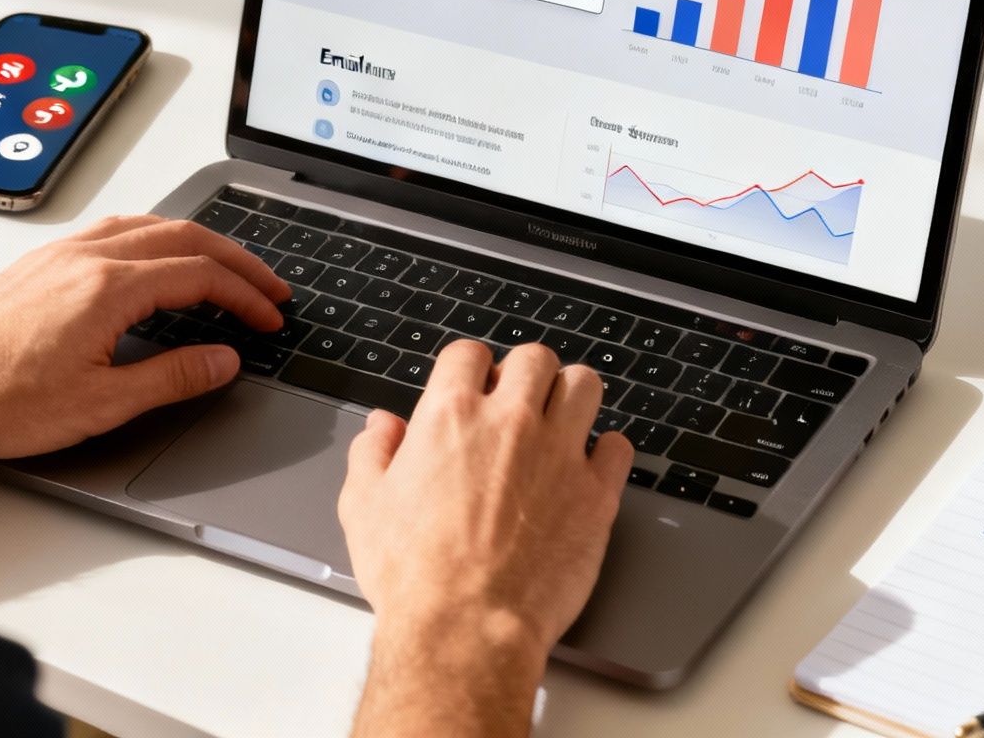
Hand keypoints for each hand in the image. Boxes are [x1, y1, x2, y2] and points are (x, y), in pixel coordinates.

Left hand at [0, 214, 290, 460]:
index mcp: (109, 286)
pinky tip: (154, 260)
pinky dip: (154, 239)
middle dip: (236, 260)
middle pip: (184, 237)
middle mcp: (86, 256)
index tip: (271, 317)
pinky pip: (113, 231)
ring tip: (224, 268)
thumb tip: (221, 360)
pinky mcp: (39, 264)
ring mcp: (60, 254)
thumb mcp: (100, 403)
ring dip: (196, 242)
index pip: (201, 276)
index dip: (246, 296)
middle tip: (269, 286)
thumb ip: (171, 377)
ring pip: (148, 225)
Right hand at [339, 341, 631, 736]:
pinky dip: (607, 450)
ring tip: (559, 422)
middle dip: (525, 375)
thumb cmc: (414, 576)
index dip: (470, 370)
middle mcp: (510, 423)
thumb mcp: (364, 507)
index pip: (469, 354)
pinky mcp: (595, 494)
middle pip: (535, 359)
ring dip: (571, 396)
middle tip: (518, 404)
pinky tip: (589, 466)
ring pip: (584, 385)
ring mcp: (559, 454)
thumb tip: (382, 427)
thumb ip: (373, 454)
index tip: (473, 389)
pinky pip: (619, 446)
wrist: (466, 628)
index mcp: (451, 416)